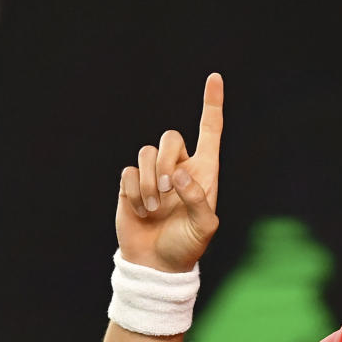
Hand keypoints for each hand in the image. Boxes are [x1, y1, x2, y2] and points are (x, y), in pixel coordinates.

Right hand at [116, 73, 223, 271]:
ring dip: (148, 183)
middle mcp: (179, 168)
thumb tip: (179, 175)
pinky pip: (127, 172)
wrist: (156, 264)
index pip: (210, 131)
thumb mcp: (205, 228)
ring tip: (153, 209)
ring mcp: (153, 175)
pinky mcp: (131, 184)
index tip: (214, 77)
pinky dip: (133, 192)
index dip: (212, 104)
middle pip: (170, 136)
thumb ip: (198, 201)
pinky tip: (140, 211)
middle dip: (166, 161)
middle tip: (167, 192)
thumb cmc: (187, 246)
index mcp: (204, 172)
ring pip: (145, 153)